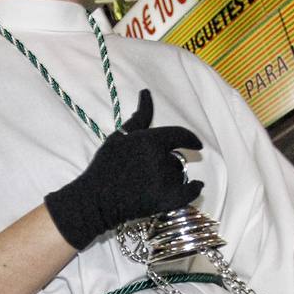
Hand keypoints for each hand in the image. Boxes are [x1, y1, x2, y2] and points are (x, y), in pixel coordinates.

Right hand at [44, 90, 204, 248]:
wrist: (97, 198)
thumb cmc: (106, 165)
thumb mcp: (120, 136)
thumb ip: (140, 116)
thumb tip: (147, 93)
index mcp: (151, 140)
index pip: (180, 135)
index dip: (190, 139)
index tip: (196, 144)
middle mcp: (161, 158)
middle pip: (176, 158)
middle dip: (168, 163)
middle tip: (148, 172)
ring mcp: (165, 181)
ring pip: (179, 175)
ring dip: (172, 178)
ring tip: (150, 185)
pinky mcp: (167, 200)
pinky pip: (190, 192)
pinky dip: (194, 190)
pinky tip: (195, 186)